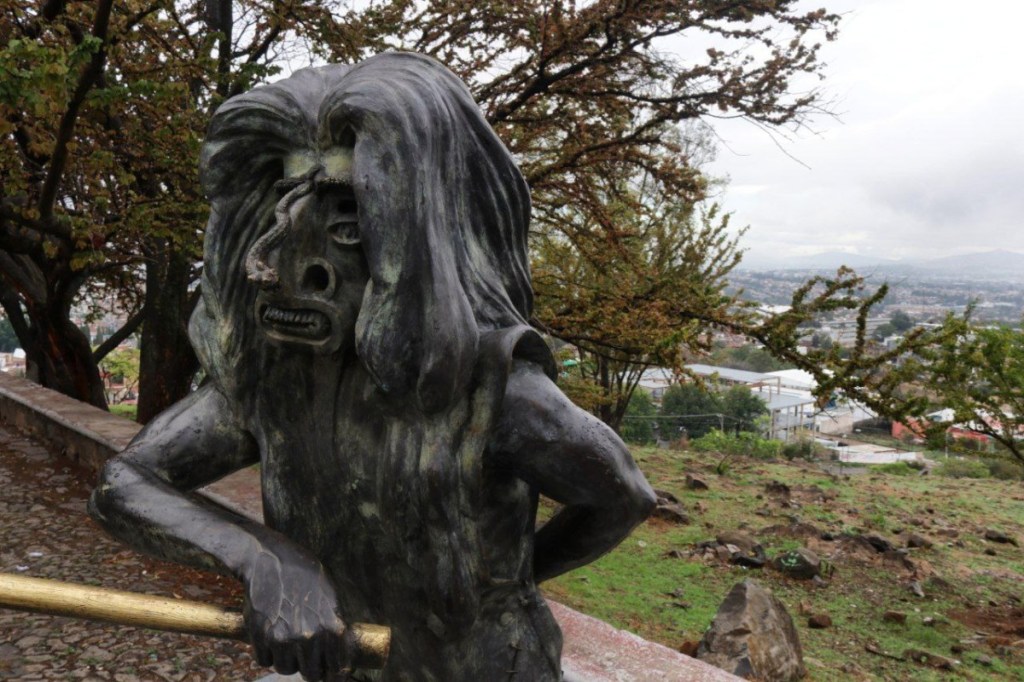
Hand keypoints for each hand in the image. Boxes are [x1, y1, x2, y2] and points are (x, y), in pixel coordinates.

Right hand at [243, 546, 351, 680]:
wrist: (270, 559)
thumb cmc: (304, 574)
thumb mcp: (330, 595)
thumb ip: (335, 623)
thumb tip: (342, 650)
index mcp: (331, 626)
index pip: (338, 668)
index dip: (335, 674)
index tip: (331, 675)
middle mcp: (309, 636)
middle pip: (311, 674)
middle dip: (310, 670)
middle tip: (307, 661)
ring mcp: (283, 638)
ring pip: (285, 669)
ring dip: (287, 661)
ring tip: (287, 643)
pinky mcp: (260, 637)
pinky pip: (264, 660)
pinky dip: (267, 653)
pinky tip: (270, 636)